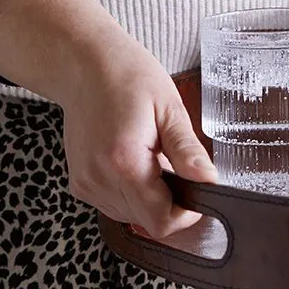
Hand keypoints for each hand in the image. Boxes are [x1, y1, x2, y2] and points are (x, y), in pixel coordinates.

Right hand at [60, 37, 217, 236]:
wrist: (85, 66)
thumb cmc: (129, 78)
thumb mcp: (170, 109)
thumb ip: (188, 151)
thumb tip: (209, 180)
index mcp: (125, 162)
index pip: (160, 220)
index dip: (186, 215)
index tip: (199, 194)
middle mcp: (99, 179)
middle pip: (147, 222)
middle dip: (171, 203)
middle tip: (179, 167)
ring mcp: (86, 183)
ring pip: (131, 216)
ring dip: (151, 198)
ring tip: (155, 158)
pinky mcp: (80, 183)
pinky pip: (114, 205)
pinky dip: (133, 193)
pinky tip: (138, 162)